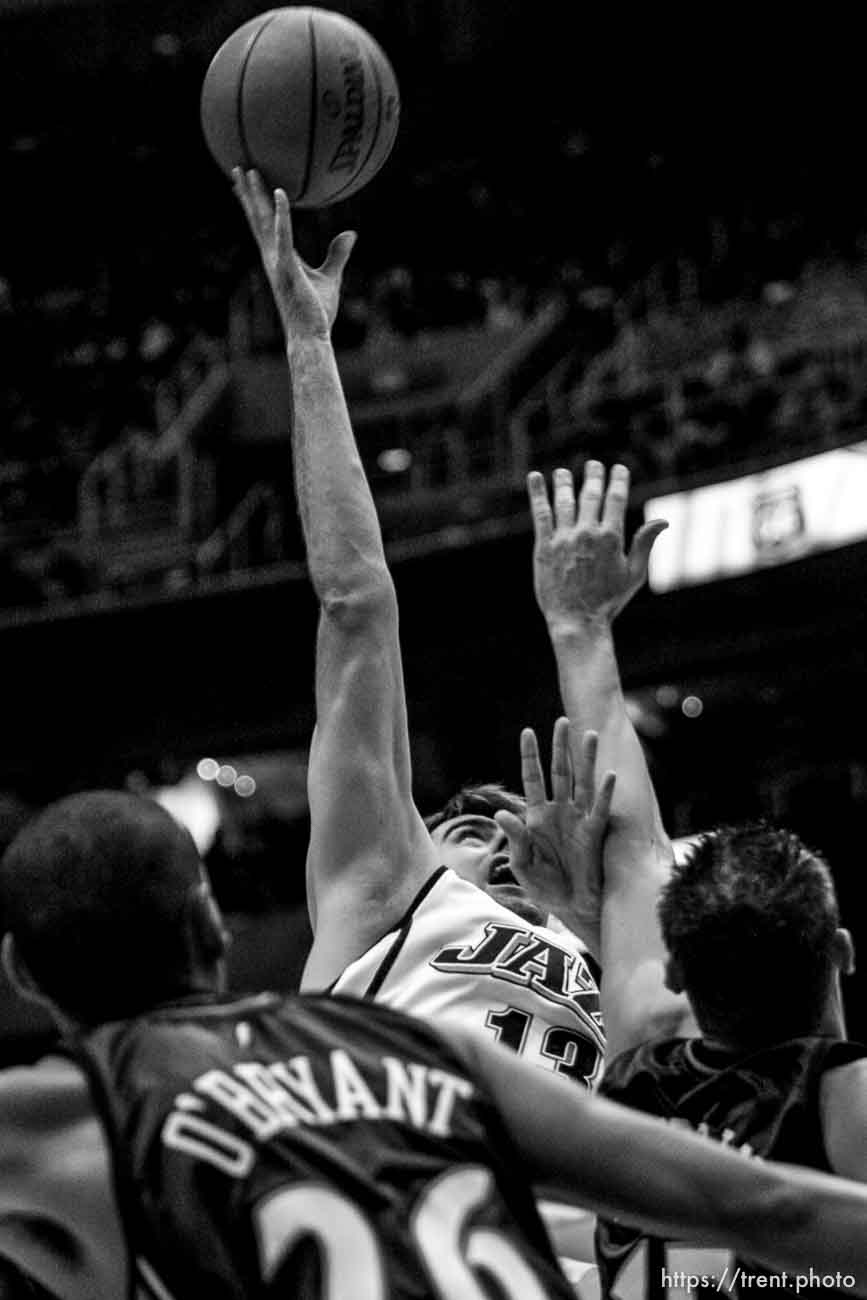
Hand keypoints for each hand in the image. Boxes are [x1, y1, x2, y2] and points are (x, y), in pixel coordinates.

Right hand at [233, 168, 355, 342]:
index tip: (249, 184)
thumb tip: (351, 233)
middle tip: (239, 167)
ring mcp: (277, 263)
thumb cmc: (317, 313)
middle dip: (248, 193)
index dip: (257, 205)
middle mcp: (272, 258)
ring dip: (256, 196)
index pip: (266, 225)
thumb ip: (338, 254)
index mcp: (280, 258)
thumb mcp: (331, 277)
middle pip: (257, 219)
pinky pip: (283, 236)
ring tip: (251, 171)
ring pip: (263, 223)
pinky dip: (281, 215)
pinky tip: (280, 193)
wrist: (311, 337)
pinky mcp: (287, 269)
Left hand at [494, 718, 615, 958]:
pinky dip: (604, 792)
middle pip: (559, 772)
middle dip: (560, 747)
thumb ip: (515, 839)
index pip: (532, 778)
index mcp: (536, 816)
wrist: (571, 908)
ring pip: (582, 782)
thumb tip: (500, 814)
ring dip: (585, 759)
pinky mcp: (595, 833)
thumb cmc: (545, 886)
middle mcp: (559, 811)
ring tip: (589, 734)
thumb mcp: (523, 865)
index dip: (530, 756)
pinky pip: (600, 809)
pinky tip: (608, 774)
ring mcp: (578, 820)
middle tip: (562, 720)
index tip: (527, 730)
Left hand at [527, 461, 667, 633]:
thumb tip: (663, 521)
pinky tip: (534, 478)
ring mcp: (564, 539)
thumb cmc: (609, 601)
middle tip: (593, 465)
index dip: (617, 480)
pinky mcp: (544, 547)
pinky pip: (541, 514)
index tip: (618, 468)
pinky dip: (537, 494)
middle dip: (593, 476)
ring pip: (564, 501)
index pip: (616, 499)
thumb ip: (644, 544)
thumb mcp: (634, 574)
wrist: (577, 621)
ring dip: (564, 482)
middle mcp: (587, 533)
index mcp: (611, 538)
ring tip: (563, 472)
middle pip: (590, 495)